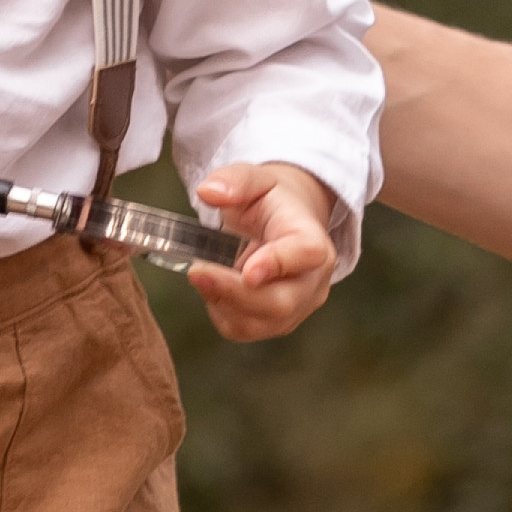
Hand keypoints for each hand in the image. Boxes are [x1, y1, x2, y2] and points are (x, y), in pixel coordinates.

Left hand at [188, 161, 337, 341]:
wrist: (281, 223)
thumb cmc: (269, 202)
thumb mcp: (254, 180)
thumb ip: (234, 181)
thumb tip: (208, 192)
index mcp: (313, 239)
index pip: (306, 255)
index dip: (278, 264)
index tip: (248, 270)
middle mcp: (313, 280)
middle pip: (281, 302)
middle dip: (234, 293)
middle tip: (197, 272)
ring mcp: (298, 306)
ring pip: (261, 323)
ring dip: (222, 303)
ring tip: (201, 274)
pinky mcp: (277, 323)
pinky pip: (245, 330)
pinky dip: (221, 312)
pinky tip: (214, 288)